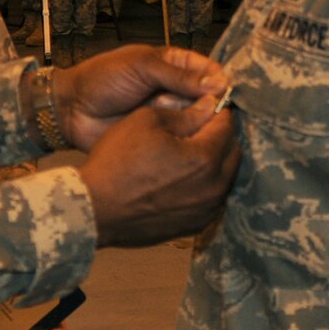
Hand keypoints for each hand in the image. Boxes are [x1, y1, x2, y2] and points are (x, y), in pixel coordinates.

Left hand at [54, 44, 228, 149]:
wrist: (72, 110)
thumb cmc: (103, 79)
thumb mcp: (141, 68)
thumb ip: (179, 76)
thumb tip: (221, 83)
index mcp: (172, 64)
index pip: (207, 70)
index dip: (220, 80)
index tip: (230, 92)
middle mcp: (175, 89)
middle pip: (207, 97)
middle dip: (213, 105)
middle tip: (218, 116)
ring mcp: (169, 115)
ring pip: (197, 120)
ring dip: (200, 124)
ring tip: (201, 129)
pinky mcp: (161, 138)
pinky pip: (182, 139)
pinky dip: (188, 141)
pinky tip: (195, 146)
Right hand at [78, 104, 238, 246]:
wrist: (95, 208)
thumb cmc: (117, 160)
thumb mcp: (146, 121)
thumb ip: (185, 113)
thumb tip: (210, 105)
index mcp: (205, 158)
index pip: (227, 126)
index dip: (219, 110)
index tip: (208, 104)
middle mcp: (213, 188)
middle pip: (232, 153)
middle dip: (221, 136)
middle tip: (200, 126)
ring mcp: (205, 211)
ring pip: (224, 178)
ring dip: (214, 161)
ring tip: (189, 151)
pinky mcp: (194, 226)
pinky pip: (210, 199)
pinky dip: (203, 184)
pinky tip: (181, 177)